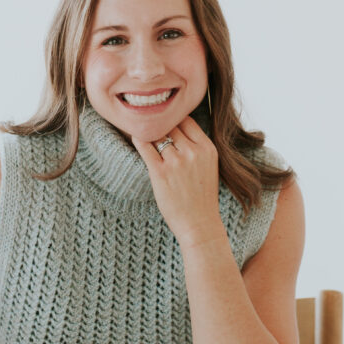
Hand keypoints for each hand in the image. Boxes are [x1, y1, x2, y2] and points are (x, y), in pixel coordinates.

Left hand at [133, 116, 225, 247]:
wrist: (199, 224)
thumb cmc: (201, 198)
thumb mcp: (208, 166)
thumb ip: (196, 148)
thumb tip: (176, 132)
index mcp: (207, 148)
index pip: (187, 120)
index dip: (173, 120)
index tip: (164, 124)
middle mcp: (193, 152)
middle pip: (170, 125)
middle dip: (159, 126)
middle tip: (149, 127)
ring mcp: (176, 161)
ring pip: (157, 134)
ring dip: (148, 134)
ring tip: (141, 133)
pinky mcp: (160, 172)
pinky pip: (145, 147)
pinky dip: (138, 140)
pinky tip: (134, 137)